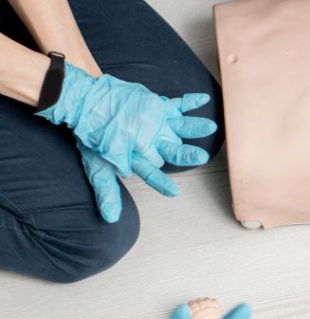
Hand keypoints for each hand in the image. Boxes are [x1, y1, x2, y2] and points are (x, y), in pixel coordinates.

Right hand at [37, 63, 216, 221]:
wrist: (90, 107)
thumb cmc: (95, 139)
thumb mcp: (97, 166)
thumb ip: (107, 191)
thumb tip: (110, 219)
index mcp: (140, 158)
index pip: (151, 173)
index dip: (161, 182)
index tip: (173, 192)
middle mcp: (153, 142)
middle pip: (172, 151)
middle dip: (186, 154)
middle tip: (201, 157)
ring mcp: (158, 125)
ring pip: (180, 128)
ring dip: (194, 127)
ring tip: (209, 127)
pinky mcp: (159, 108)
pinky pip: (178, 105)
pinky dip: (189, 102)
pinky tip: (203, 99)